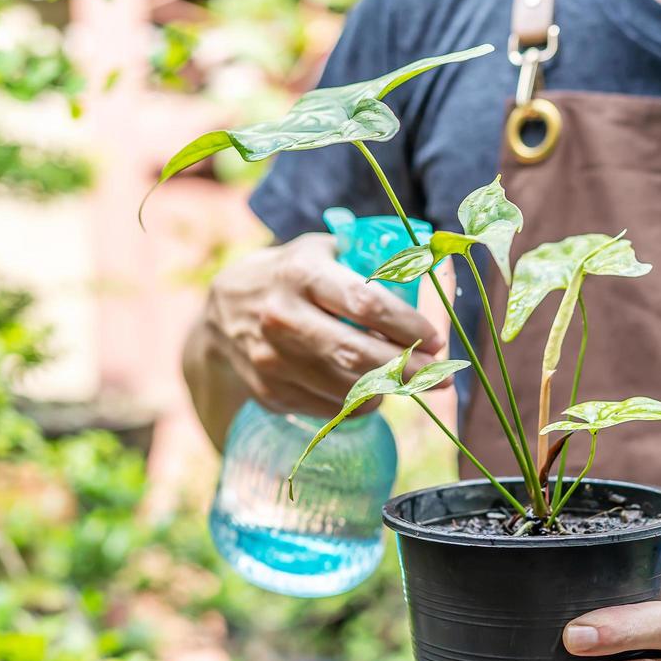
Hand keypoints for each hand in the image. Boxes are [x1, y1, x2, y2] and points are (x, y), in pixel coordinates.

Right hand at [188, 233, 442, 419]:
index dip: (406, 324)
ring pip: (348, 388)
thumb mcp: (319, 252)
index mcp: (301, 274)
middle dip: (409, 368)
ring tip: (409, 380)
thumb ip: (367, 261)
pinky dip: (361, 402)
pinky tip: (371, 388)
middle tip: (440, 374)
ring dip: (390, 389)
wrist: (220, 315)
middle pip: (358, 354)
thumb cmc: (289, 277)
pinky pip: (332, 408)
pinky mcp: (272, 392)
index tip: (434, 337)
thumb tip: (429, 271)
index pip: (364, 302)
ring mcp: (274, 360)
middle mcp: (283, 318)